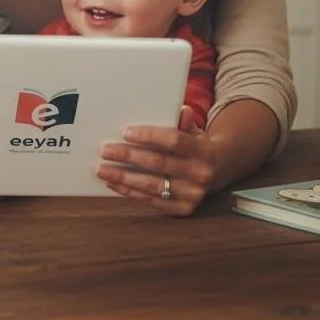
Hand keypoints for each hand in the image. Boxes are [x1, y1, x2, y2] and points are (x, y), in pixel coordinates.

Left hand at [96, 116, 216, 215]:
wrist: (216, 171)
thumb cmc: (196, 146)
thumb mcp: (194, 130)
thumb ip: (185, 121)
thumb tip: (180, 110)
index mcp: (203, 150)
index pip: (174, 140)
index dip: (149, 136)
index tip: (125, 132)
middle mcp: (199, 174)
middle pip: (158, 163)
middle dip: (128, 156)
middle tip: (105, 150)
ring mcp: (192, 195)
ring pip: (152, 185)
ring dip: (123, 178)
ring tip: (102, 170)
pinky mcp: (182, 209)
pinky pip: (151, 201)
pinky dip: (130, 192)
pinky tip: (114, 184)